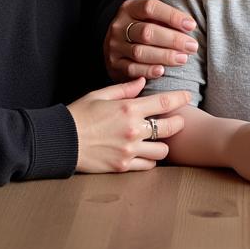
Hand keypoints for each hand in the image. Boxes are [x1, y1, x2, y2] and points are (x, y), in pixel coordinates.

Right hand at [68, 79, 189, 171]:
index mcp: (129, 109)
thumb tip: (142, 82)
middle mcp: (133, 130)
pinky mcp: (122, 166)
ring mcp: (129, 150)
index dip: (180, 99)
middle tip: (178, 120)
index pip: (164, 103)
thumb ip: (125, 88)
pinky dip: (150, 159)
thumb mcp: (101, 94)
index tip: (188, 96)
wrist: (61, 141)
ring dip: (163, 144)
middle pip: (170, 128)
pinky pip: (148, 165)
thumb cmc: (79, 114)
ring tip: (159, 139)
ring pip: (162, 151)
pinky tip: (146, 152)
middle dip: (178, 123)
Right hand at [104, 0, 197, 80]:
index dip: (172, 16)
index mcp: (129, 8)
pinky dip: (148, 70)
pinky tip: (162, 71)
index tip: (191, 25)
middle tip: (192, 46)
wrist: (117, 44)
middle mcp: (119, 26)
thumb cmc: (142, 26)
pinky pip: (131, 69)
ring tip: (183, 58)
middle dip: (173, 40)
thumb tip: (189, 22)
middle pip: (147, 32)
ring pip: (140, 52)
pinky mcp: (114, 64)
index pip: (150, 7)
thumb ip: (165, 15)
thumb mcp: (149, 15)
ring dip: (164, 56)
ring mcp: (114, 46)